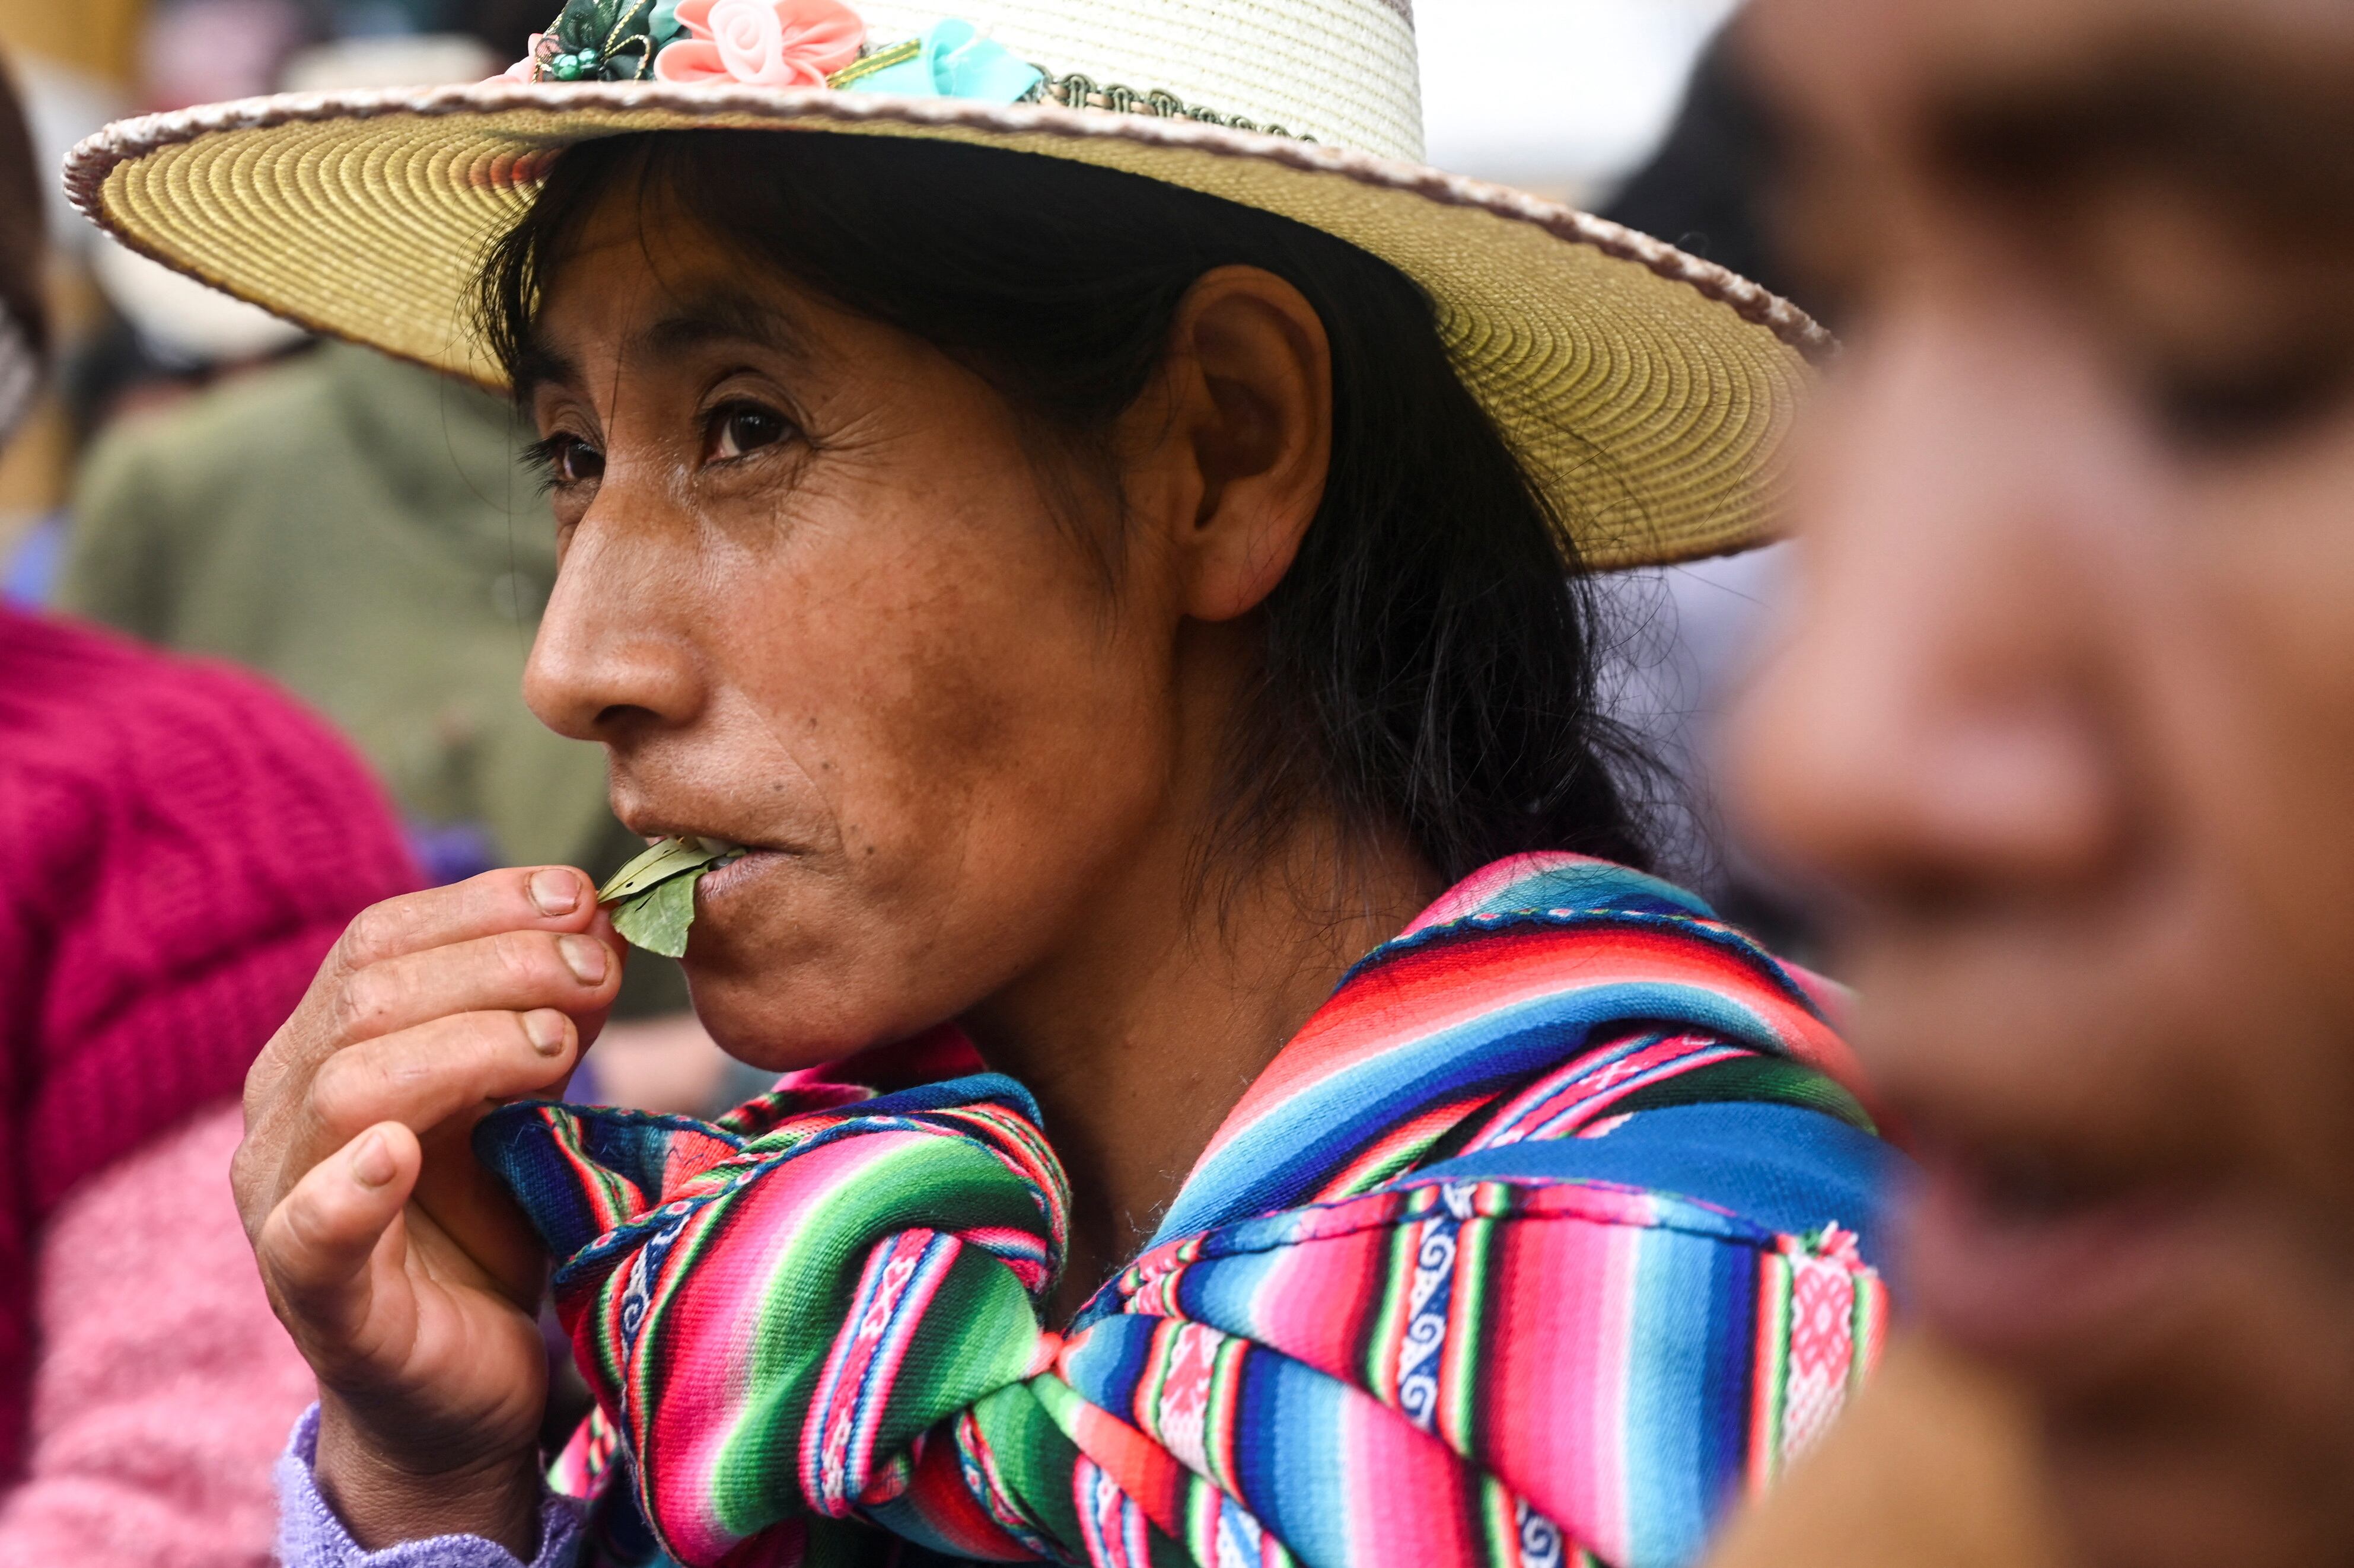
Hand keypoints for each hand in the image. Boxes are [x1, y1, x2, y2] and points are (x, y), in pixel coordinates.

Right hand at [232, 867, 624, 1552]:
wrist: (463, 1378)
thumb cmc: (487, 1218)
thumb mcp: (526, 1097)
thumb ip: (549, 1014)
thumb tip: (600, 925)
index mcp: (323, 1046)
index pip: (379, 939)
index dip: (484, 907)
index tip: (582, 897)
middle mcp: (285, 1111)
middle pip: (368, 997)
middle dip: (496, 965)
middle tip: (596, 972)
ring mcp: (284, 1203)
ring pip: (346, 1087)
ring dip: (462, 1047)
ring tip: (555, 1047)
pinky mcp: (317, 1297)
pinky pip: (309, 1232)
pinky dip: (350, 1186)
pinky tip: (400, 1155)